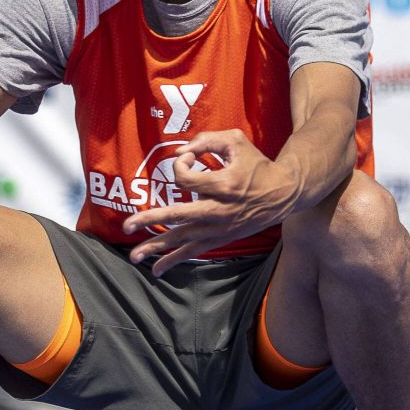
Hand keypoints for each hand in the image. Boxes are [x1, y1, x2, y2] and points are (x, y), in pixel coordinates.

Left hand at [122, 129, 296, 276]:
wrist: (284, 193)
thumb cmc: (257, 164)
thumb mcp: (236, 141)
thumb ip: (207, 140)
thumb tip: (181, 149)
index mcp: (223, 185)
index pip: (185, 180)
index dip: (181, 164)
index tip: (190, 157)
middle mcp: (220, 210)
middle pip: (178, 216)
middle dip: (150, 221)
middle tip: (126, 226)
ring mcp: (220, 228)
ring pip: (183, 240)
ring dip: (157, 248)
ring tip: (134, 257)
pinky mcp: (221, 238)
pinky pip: (194, 251)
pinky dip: (175, 260)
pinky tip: (156, 269)